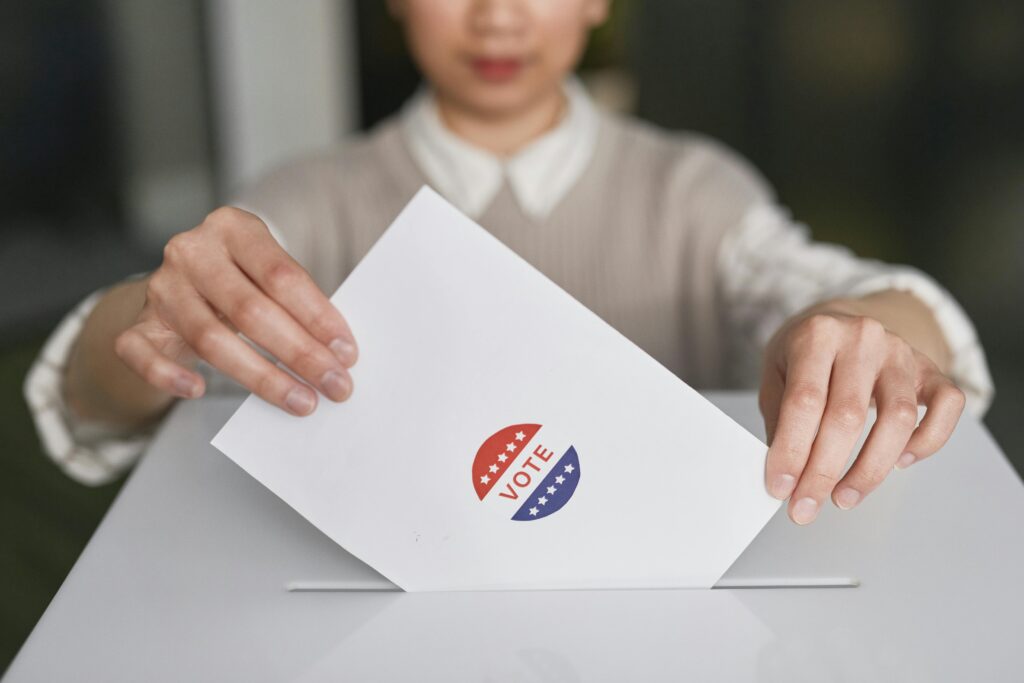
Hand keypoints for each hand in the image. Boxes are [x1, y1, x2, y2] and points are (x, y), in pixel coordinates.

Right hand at [114, 207, 357, 415]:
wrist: (182, 286)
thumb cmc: (241, 280)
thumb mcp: (268, 274)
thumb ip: (297, 302)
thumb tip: (338, 353)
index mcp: (233, 227)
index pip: (281, 275)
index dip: (317, 316)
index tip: (347, 352)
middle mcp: (192, 251)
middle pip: (250, 309)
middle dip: (299, 353)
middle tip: (335, 385)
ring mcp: (160, 287)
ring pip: (209, 338)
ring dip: (261, 377)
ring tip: (301, 401)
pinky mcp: (137, 323)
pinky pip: (142, 353)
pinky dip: (169, 375)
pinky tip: (198, 390)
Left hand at [759, 300, 965, 523]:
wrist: (839, 321)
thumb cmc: (803, 353)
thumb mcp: (775, 374)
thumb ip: (779, 419)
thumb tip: (786, 475)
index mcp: (817, 335)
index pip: (804, 401)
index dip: (792, 451)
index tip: (781, 488)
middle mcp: (862, 338)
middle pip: (847, 416)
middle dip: (824, 472)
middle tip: (806, 506)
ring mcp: (901, 352)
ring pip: (898, 419)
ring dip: (870, 469)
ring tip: (844, 497)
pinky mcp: (929, 369)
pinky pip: (947, 407)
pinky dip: (928, 442)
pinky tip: (900, 462)